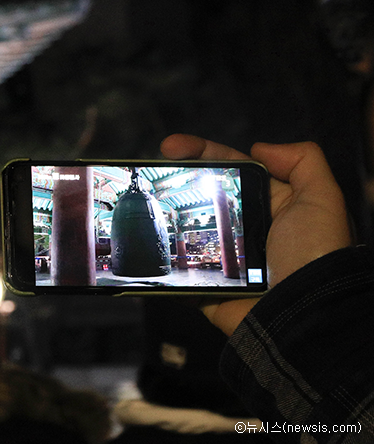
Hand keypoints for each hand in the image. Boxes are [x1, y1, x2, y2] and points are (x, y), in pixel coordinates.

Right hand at [160, 134, 351, 334]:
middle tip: (148, 170)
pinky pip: (179, 270)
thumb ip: (303, 162)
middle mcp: (248, 231)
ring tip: (140, 200)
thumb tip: (260, 148)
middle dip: (174, 178)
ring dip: (162, 216)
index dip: (203, 153)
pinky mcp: (207, 287)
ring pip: (187, 230)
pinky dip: (161, 258)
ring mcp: (225, 260)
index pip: (232, 171)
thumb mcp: (322, 200)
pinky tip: (141, 238)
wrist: (300, 315)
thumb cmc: (313, 255)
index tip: (172, 146)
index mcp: (272, 207)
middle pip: (203, 196)